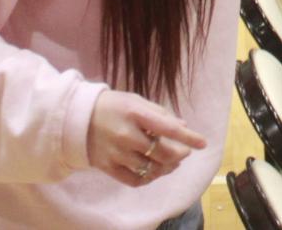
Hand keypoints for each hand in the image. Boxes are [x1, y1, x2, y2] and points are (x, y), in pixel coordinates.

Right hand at [85, 89, 206, 187]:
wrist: (78, 118)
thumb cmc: (114, 107)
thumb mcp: (137, 101)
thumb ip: (160, 114)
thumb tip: (183, 127)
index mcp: (135, 114)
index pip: (168, 128)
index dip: (188, 137)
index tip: (203, 143)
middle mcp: (126, 135)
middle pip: (162, 153)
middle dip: (179, 154)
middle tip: (184, 152)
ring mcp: (116, 153)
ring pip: (151, 169)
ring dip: (166, 168)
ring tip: (171, 163)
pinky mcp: (108, 167)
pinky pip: (135, 180)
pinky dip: (149, 178)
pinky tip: (154, 171)